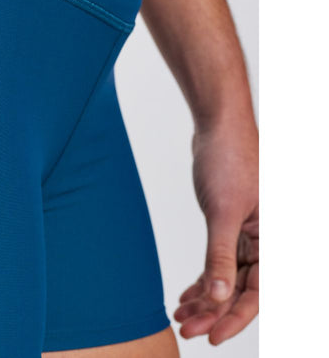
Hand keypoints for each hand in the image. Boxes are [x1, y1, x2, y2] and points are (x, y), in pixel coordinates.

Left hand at [173, 116, 258, 344]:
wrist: (219, 125)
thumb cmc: (229, 159)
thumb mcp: (223, 212)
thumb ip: (221, 256)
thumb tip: (219, 299)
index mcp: (280, 238)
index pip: (259, 291)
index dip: (235, 317)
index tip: (210, 336)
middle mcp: (271, 240)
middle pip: (243, 287)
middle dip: (214, 310)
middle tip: (185, 327)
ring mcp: (254, 233)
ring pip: (232, 276)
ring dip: (207, 296)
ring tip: (181, 314)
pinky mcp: (236, 224)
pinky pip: (224, 260)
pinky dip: (206, 276)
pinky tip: (188, 294)